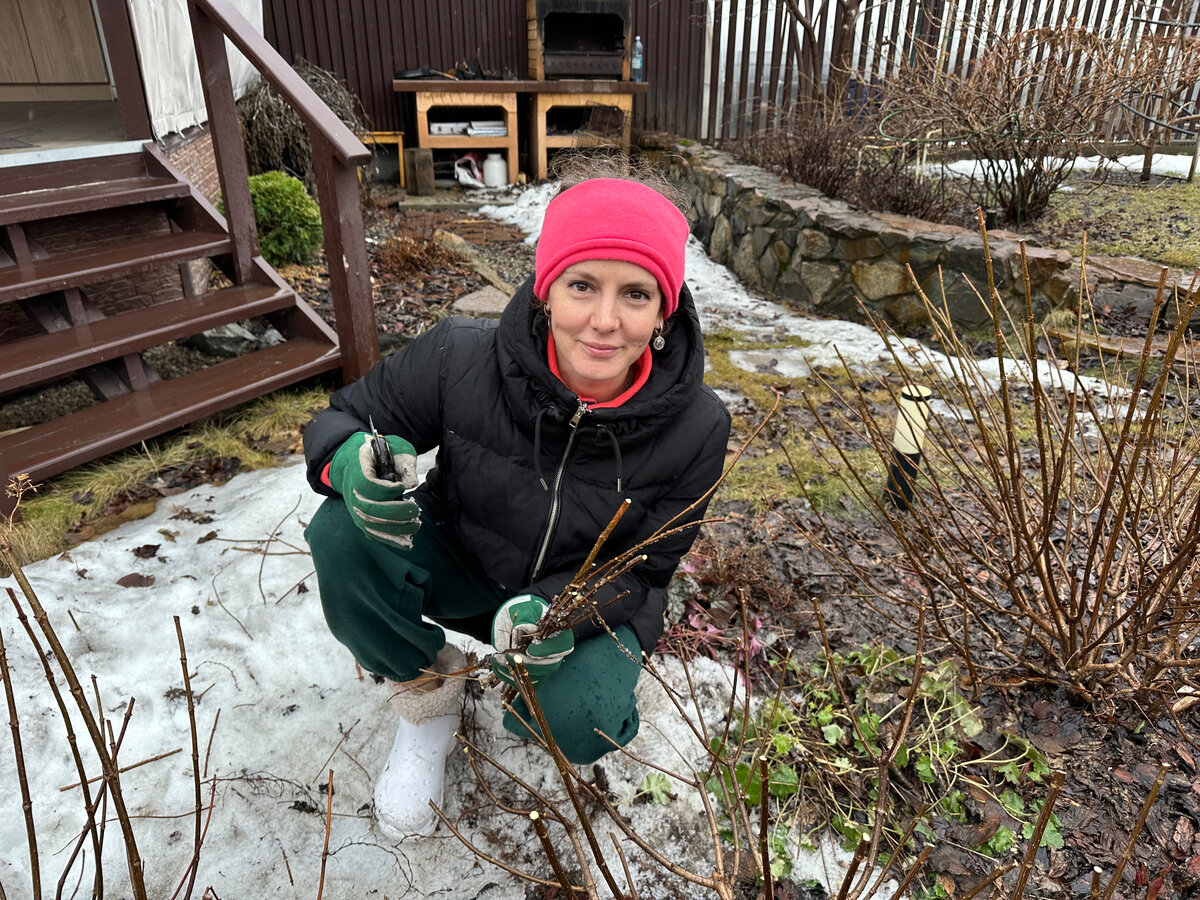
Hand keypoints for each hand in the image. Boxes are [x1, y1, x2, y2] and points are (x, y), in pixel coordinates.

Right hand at [329, 432, 420, 547]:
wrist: (352, 463)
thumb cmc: (377, 454)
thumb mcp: (392, 447)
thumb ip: (403, 460)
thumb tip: (410, 484)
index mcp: (358, 471)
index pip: (368, 485)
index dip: (386, 489)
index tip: (400, 487)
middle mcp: (352, 492)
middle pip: (371, 508)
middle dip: (396, 512)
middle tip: (415, 510)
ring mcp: (355, 509)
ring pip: (372, 525)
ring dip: (396, 528)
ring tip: (416, 524)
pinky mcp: (361, 520)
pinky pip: (374, 534)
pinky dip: (390, 540)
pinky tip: (407, 543)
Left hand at [490, 594, 573, 685]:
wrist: (520, 621)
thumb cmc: (527, 613)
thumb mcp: (526, 609)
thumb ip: (526, 617)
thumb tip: (524, 628)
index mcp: (560, 635)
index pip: (561, 646)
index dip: (546, 651)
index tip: (529, 650)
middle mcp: (556, 655)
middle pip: (547, 666)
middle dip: (525, 663)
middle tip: (507, 655)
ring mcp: (544, 667)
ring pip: (533, 677)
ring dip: (513, 671)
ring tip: (497, 659)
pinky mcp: (532, 675)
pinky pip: (523, 682)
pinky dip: (508, 676)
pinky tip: (497, 665)